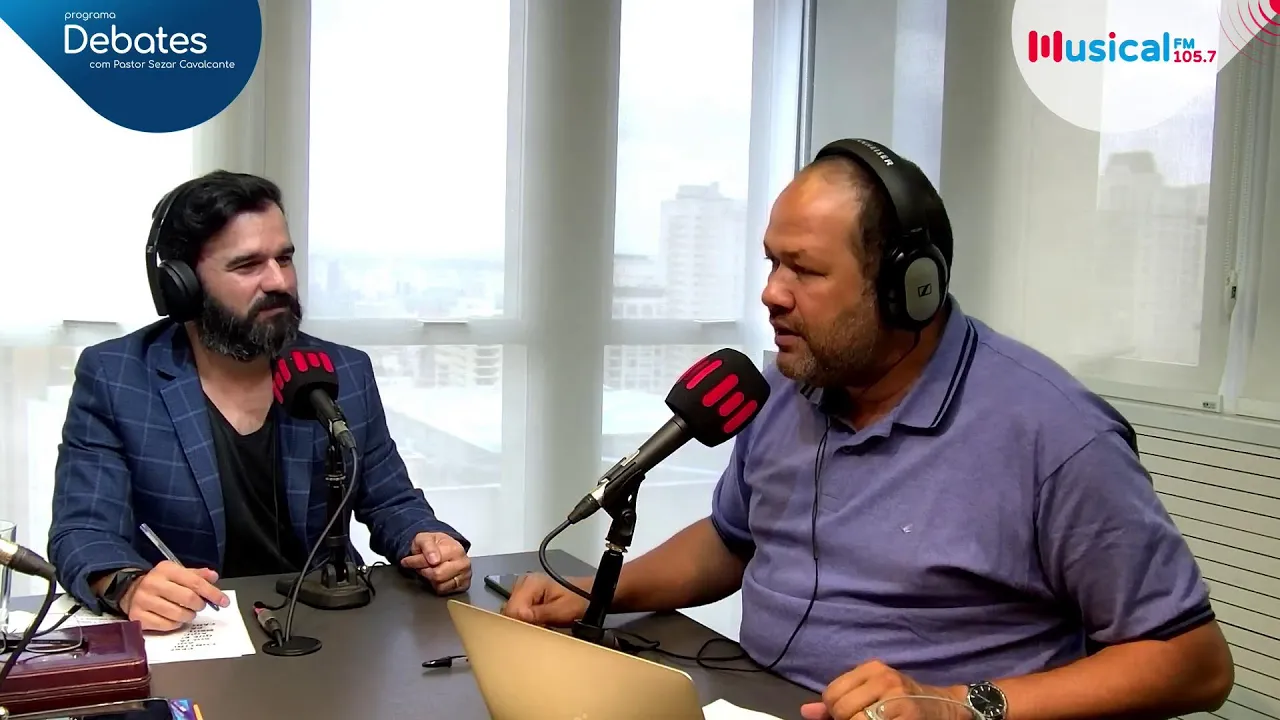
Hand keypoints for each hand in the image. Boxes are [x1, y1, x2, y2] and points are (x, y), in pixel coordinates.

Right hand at [120, 561, 229, 632]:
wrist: (130, 591)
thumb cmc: (161, 582)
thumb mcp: (178, 573)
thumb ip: (197, 575)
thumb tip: (214, 577)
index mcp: (166, 570)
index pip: (195, 582)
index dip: (212, 593)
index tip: (224, 602)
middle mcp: (153, 584)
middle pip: (188, 599)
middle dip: (200, 605)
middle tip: (200, 606)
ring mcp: (144, 601)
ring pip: (178, 615)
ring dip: (189, 616)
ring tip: (187, 612)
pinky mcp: (138, 617)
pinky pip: (166, 626)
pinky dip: (176, 624)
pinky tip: (174, 618)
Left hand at [401, 532, 470, 594]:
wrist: (445, 547)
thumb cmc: (435, 544)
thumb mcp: (425, 538)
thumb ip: (427, 546)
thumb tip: (434, 560)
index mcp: (455, 549)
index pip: (432, 563)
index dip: (416, 562)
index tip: (406, 561)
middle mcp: (463, 563)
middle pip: (436, 575)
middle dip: (424, 571)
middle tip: (420, 566)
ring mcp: (465, 575)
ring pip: (440, 585)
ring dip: (430, 579)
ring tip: (429, 570)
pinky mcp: (464, 585)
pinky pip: (445, 591)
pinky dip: (437, 586)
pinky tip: (437, 577)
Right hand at [499, 573, 588, 626]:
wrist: (589, 596)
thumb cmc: (579, 601)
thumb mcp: (561, 610)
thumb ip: (538, 614)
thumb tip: (518, 619)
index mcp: (530, 582)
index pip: (512, 609)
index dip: (521, 624)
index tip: (535, 629)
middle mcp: (523, 583)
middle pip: (509, 612)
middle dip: (521, 624)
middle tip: (540, 628)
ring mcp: (523, 590)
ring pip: (511, 614)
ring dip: (523, 624)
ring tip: (541, 625)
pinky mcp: (525, 598)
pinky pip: (517, 613)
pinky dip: (525, 622)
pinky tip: (537, 623)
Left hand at [799, 661, 966, 719]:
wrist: (941, 706)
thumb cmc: (901, 700)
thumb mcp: (870, 692)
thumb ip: (838, 701)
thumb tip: (806, 712)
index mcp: (871, 668)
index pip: (832, 692)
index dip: (833, 711)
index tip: (845, 715)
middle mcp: (884, 678)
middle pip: (842, 708)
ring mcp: (897, 698)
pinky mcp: (907, 716)